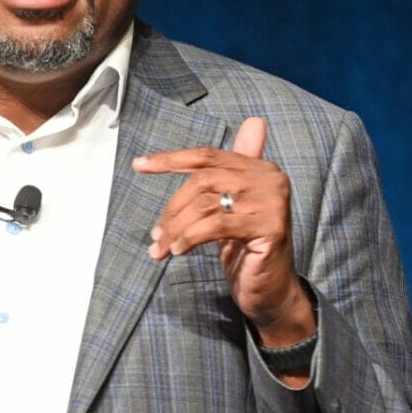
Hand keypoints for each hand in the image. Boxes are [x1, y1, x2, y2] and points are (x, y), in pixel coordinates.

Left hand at [132, 117, 314, 343]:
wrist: (271, 290)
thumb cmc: (245, 250)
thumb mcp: (229, 210)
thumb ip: (228, 174)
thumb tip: (252, 122)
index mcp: (260, 168)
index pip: (207, 156)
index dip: (170, 159)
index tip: (139, 165)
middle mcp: (270, 179)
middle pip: (202, 181)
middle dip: (172, 208)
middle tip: (156, 234)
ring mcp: (272, 202)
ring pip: (205, 204)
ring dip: (176, 228)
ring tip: (161, 248)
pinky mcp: (270, 227)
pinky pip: (216, 225)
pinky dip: (190, 237)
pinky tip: (178, 250)